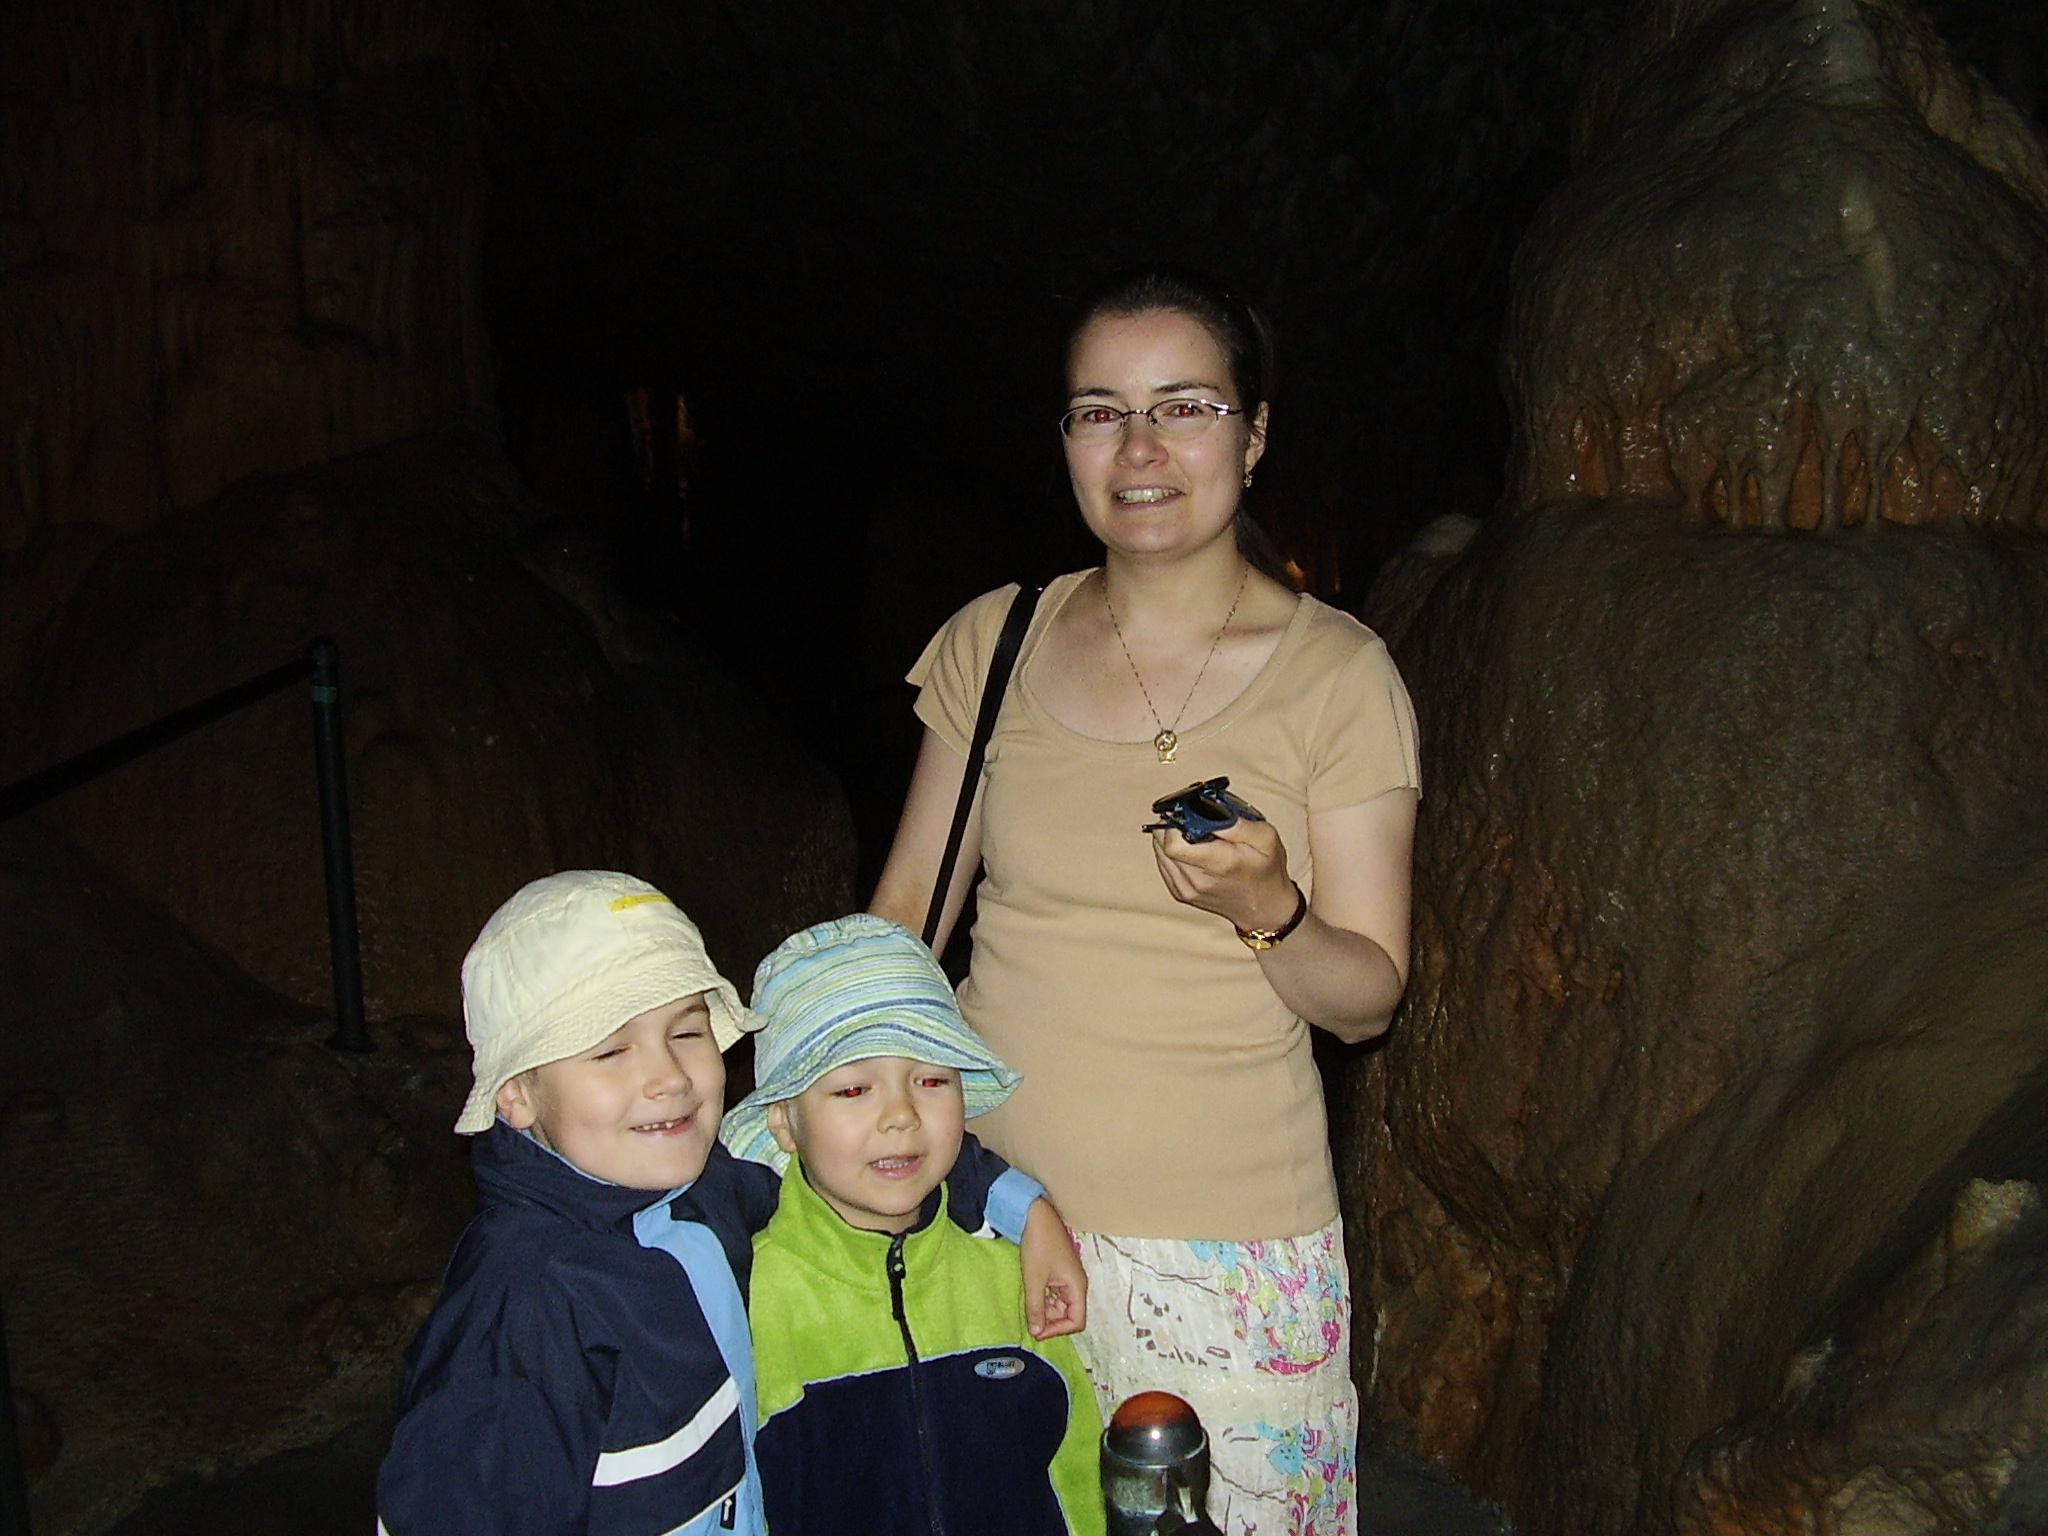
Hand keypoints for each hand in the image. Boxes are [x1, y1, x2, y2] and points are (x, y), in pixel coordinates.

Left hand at [1020, 1197, 1086, 1338]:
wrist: (1035, 1216)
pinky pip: (1055, 1295)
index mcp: (1077, 1287)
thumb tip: (1036, 1332)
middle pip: (1069, 1315)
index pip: (1076, 1321)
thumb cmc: (1038, 1245)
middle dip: (1050, 1320)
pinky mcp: (1059, 1273)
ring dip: (1046, 1310)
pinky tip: (1031, 1295)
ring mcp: (1068, 1279)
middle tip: (1030, 1318)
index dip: (1058, 1330)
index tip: (1037, 1330)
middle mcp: (1076, 1285)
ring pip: (1061, 1306)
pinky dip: (1044, 1300)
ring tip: (1029, 1304)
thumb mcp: (1034, 1279)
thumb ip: (1036, 1307)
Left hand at [1151, 814, 1298, 934]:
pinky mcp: (1180, 893)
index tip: (1186, 812)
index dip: (1175, 823)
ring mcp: (1186, 890)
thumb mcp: (1266, 838)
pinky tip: (1187, 846)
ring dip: (1168, 837)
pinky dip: (1169, 851)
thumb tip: (1210, 810)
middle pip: (1162, 846)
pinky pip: (1163, 864)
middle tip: (1188, 817)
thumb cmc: (1266, 871)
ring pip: (1159, 853)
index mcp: (1218, 864)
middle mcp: (1197, 880)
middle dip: (1171, 826)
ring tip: (1189, 831)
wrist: (1264, 908)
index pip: (1174, 844)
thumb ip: (1238, 823)